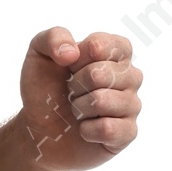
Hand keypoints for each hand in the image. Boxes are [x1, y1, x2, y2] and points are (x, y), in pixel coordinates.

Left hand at [16, 28, 141, 170]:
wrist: (40, 130)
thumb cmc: (45, 90)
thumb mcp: (39, 55)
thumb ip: (54, 38)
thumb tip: (72, 52)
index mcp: (116, 51)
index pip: (99, 46)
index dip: (76, 59)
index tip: (70, 67)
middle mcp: (130, 76)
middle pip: (100, 74)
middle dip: (74, 86)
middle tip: (72, 92)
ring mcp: (132, 104)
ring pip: (102, 101)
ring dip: (79, 108)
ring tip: (78, 111)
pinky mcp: (128, 132)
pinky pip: (108, 129)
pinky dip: (87, 131)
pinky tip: (85, 130)